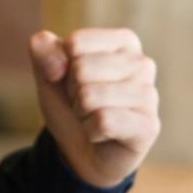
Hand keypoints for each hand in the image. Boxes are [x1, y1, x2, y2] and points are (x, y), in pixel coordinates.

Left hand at [28, 28, 160, 188]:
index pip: (75, 43)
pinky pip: (103, 121)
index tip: (76, 81)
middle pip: (81, 69)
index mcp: (124, 42)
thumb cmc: (72, 104)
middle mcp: (143, 64)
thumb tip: (54, 59)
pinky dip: (91, 131)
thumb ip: (43, 50)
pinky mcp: (148, 126)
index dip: (63, 66)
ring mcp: (149, 96)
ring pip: (90, 96)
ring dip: (81, 113)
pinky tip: (102, 134)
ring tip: (94, 118)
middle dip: (73, 92)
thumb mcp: (49, 73)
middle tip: (86, 104)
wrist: (81, 150)